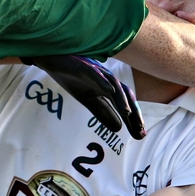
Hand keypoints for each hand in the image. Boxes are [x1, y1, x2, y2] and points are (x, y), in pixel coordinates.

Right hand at [22, 55, 145, 139]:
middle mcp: (106, 79)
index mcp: (108, 88)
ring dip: (121, 98)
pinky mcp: (84, 66)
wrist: (54, 60)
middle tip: (140, 129)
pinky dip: (103, 82)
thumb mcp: (88, 100)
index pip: (124, 105)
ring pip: (113, 84)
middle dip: (133, 111)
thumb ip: (103, 112)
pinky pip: (95, 74)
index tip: (141, 135)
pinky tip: (108, 90)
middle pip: (125, 94)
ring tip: (127, 112)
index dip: (133, 119)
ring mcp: (96, 71)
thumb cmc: (73, 78)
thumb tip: (119, 128)